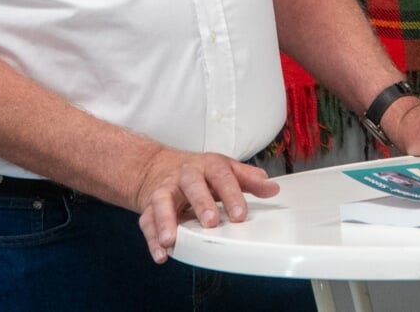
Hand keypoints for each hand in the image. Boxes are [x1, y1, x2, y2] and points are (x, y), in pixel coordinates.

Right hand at [132, 147, 279, 263]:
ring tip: (171, 240)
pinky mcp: (149, 207)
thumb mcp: (226, 170)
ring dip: (166, 221)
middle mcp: (185, 176)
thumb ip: (249, 180)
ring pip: (162, 202)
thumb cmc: (200, 172)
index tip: (240, 215)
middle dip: (201, 203)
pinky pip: (147, 222)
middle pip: (192, 186)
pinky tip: (161, 254)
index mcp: (208, 166)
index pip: (222, 176)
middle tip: (211, 222)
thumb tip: (273, 189)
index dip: (232, 195)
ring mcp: (165, 190)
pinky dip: (151, 240)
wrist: (158, 167)